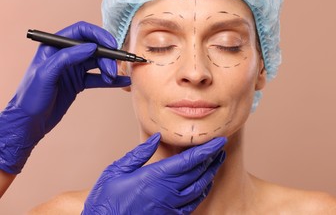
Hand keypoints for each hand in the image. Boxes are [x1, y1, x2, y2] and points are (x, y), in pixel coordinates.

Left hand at [0, 21, 130, 173]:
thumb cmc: (30, 97)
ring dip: (109, 68)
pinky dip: (110, 80)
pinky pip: (98, 78)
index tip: (112, 44)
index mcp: (54, 46)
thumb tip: (91, 46)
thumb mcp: (46, 73)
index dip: (98, 35)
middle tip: (112, 70)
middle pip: (93, 48)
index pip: (81, 31)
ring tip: (113, 78)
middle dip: (106, 56)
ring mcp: (73, 69)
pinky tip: (122, 81)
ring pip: (97, 63)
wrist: (29, 122)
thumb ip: (67, 57)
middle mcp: (65, 55)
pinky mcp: (78, 82)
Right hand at [83, 134, 226, 214]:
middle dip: (212, 159)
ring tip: (216, 162)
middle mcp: (167, 192)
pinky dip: (202, 192)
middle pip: (198, 173)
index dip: (207, 150)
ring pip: (199, 188)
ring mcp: (170, 206)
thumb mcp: (116, 171)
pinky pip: (193, 204)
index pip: (189, 160)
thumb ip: (139, 153)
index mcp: (155, 177)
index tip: (219, 140)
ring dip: (210, 173)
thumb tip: (156, 138)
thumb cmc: (106, 200)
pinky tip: (205, 185)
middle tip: (220, 148)